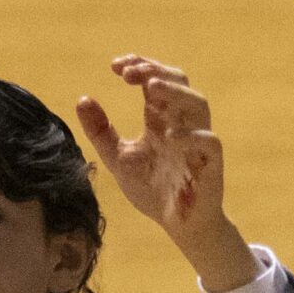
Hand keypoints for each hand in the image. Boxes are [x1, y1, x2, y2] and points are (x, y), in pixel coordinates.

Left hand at [76, 56, 258, 292]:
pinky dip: (192, 135)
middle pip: (180, 83)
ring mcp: (198, 143)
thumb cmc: (153, 190)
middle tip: (130, 74)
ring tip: (151, 88)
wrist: (179, 226)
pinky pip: (210, 142)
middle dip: (156, 72)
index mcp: (161, 119)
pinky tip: (169, 136)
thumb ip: (101, 131)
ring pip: (199, 104)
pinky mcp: (210, 165)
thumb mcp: (119, 158)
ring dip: (176, 93)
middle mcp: (182, 124)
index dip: (140, 66)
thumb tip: (82, 99)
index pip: (156, 79)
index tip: (115, 66)